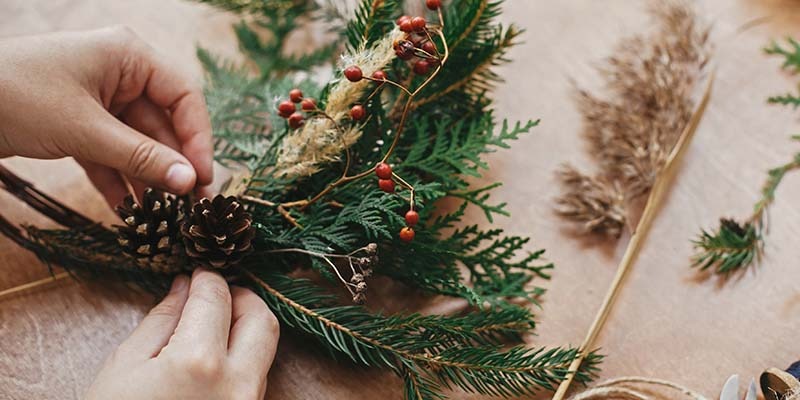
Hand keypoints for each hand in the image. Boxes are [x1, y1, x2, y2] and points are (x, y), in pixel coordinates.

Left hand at [0, 26, 212, 205]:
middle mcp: (119, 75)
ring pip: (137, 143)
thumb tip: (190, 183)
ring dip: (148, 178)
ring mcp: (98, 99)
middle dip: (174, 166)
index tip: (203, 178)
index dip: (198, 138)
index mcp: (128, 57)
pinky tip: (129, 211)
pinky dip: (118, 180)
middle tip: (190, 206)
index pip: (183, 97)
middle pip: (163, 124)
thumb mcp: (84, 130)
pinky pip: (110, 153)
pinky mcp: (78, 123)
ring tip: (164, 216)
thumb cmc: (15, 96)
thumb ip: (140, 157)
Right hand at [86, 269, 279, 399]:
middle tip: (214, 295)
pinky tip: (215, 356)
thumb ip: (161, 320)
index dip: (207, 277)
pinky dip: (243, 357)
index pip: (217, 297)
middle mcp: (237, 383)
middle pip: (262, 319)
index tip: (197, 273)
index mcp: (199, 363)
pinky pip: (258, 376)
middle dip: (241, 297)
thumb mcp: (124, 368)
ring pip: (266, 349)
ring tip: (211, 326)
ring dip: (245, 327)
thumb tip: (184, 286)